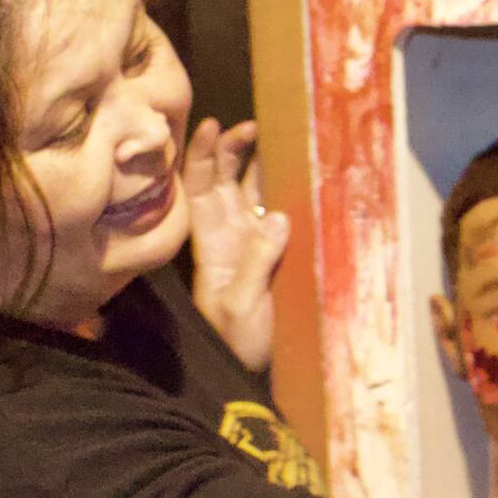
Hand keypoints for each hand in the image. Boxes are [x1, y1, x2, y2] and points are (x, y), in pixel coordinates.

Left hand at [185, 118, 289, 371]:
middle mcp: (227, 234)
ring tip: (275, 137)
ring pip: (250, 190)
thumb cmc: (236, 342)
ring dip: (259, 163)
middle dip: (232, 149)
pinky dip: (284, 189)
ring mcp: (251, 241)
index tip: (211, 125)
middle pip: (224, 180)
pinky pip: (275, 211)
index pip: (199, 187)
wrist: (250, 372)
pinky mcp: (274, 252)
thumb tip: (277, 216)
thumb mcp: (241, 305)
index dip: (203, 154)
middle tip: (251, 125)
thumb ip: (256, 262)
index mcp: (210, 242)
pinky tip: (298, 172)